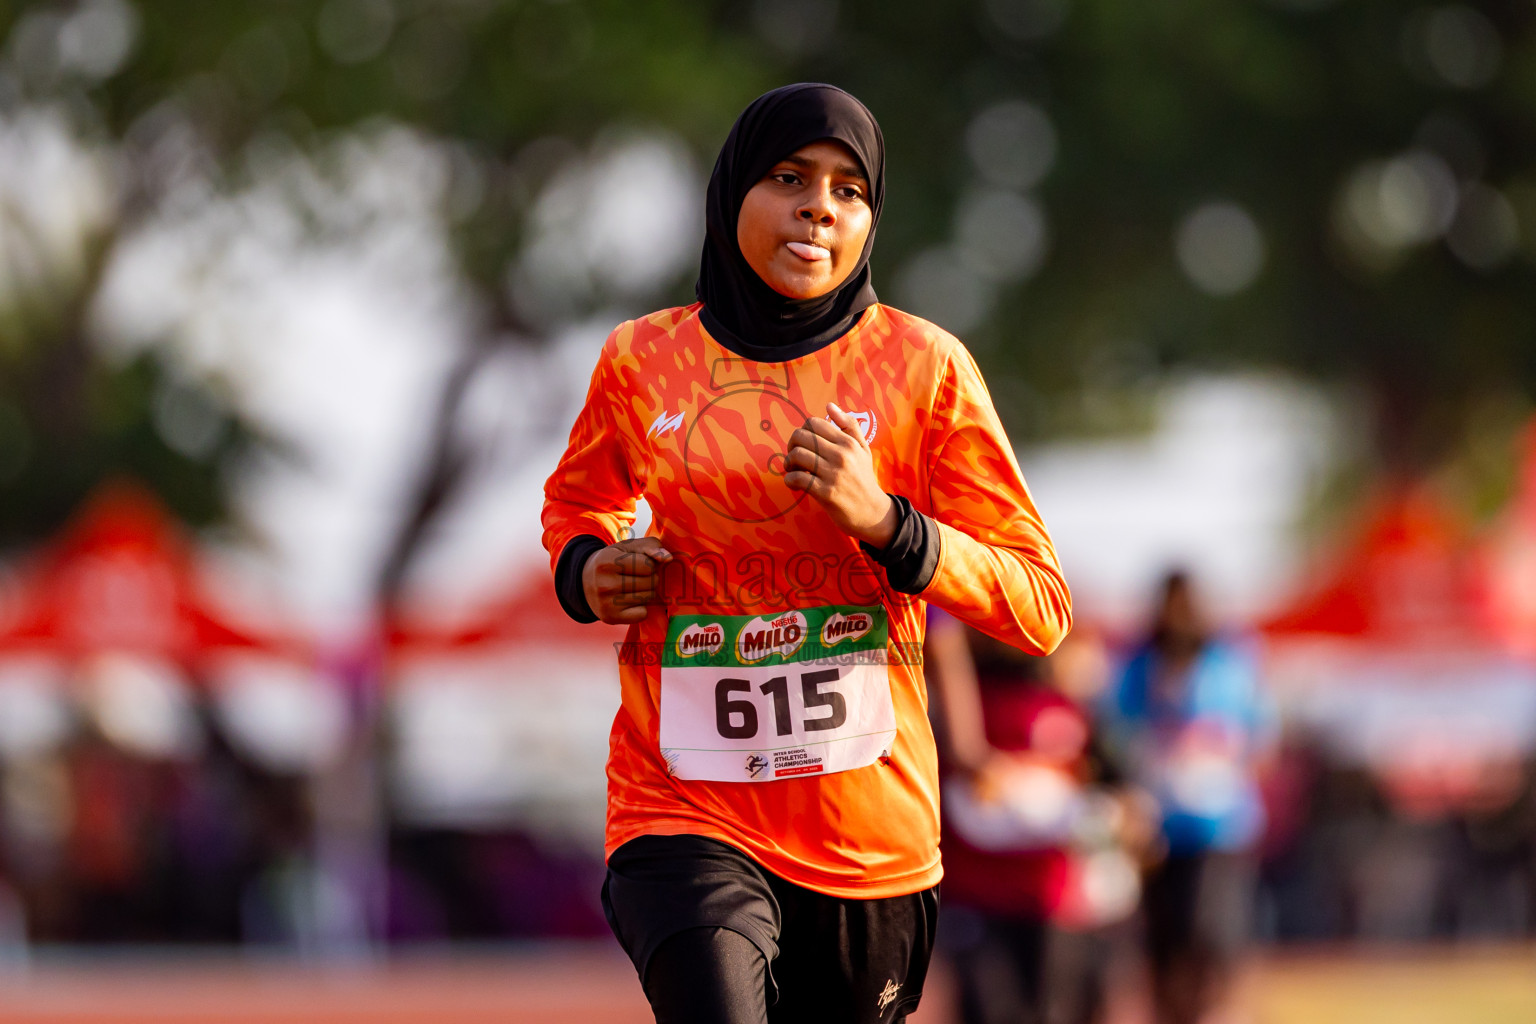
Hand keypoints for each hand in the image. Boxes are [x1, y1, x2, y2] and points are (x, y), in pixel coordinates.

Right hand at [582, 537, 672, 623]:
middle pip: (651, 582)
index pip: (649, 565)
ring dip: (646, 592)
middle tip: (635, 577)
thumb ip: (651, 546)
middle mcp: (605, 584)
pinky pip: (642, 614)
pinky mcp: (610, 618)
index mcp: (608, 561)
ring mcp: (606, 603)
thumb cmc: (613, 561)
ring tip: (631, 588)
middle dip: (650, 578)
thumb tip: (667, 558)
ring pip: (648, 598)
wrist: (585, 582)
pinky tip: (629, 602)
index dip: (649, 564)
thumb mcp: (628, 547)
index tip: (637, 564)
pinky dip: (641, 608)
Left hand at [784, 402, 897, 547]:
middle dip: (791, 446)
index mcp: (848, 442)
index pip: (813, 423)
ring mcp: (833, 474)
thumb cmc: (864, 479)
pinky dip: (789, 480)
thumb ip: (849, 425)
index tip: (803, 444)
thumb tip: (829, 405)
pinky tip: (794, 485)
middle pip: (801, 436)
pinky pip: (797, 478)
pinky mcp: (826, 493)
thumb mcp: (863, 449)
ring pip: (796, 455)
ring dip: (788, 463)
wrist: (873, 512)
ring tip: (793, 471)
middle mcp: (841, 455)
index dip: (802, 431)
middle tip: (794, 458)